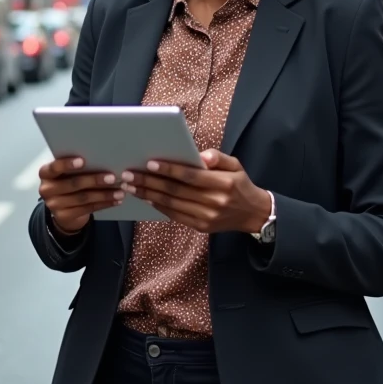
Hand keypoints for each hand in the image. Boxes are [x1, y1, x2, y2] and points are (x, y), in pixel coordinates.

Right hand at [38, 157, 121, 234]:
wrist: (62, 208)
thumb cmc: (68, 181)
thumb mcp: (66, 173)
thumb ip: (77, 166)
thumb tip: (102, 158)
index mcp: (45, 173)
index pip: (54, 168)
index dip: (67, 164)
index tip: (83, 161)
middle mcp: (47, 189)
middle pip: (73, 184)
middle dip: (94, 180)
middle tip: (113, 177)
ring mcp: (54, 205)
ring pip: (83, 198)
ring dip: (104, 194)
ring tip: (120, 191)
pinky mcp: (64, 216)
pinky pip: (87, 209)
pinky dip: (103, 204)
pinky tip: (115, 200)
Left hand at [122, 149, 270, 234]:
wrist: (253, 213)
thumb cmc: (240, 184)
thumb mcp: (235, 165)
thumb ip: (218, 157)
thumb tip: (200, 157)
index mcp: (224, 184)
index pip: (191, 176)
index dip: (170, 170)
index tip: (150, 163)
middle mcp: (215, 202)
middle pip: (176, 191)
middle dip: (150, 182)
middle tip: (129, 174)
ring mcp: (207, 217)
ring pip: (171, 205)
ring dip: (148, 195)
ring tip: (131, 186)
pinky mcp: (201, 226)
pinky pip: (175, 216)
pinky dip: (159, 206)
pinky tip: (146, 198)